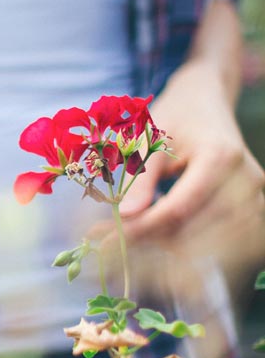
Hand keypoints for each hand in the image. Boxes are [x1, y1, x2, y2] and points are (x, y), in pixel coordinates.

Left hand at [118, 59, 264, 284]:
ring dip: (165, 253)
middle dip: (148, 244)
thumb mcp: (149, 140)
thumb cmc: (174, 119)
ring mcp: (255, 199)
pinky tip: (157, 246)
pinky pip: (219, 247)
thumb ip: (139, 179)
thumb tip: (125, 217)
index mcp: (220, 158)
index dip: (142, 230)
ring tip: (130, 241)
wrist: (206, 104)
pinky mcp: (253, 213)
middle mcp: (245, 181)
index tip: (108, 242)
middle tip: (110, 246)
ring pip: (205, 247)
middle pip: (192, 233)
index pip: (179, 209)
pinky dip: (185, 251)